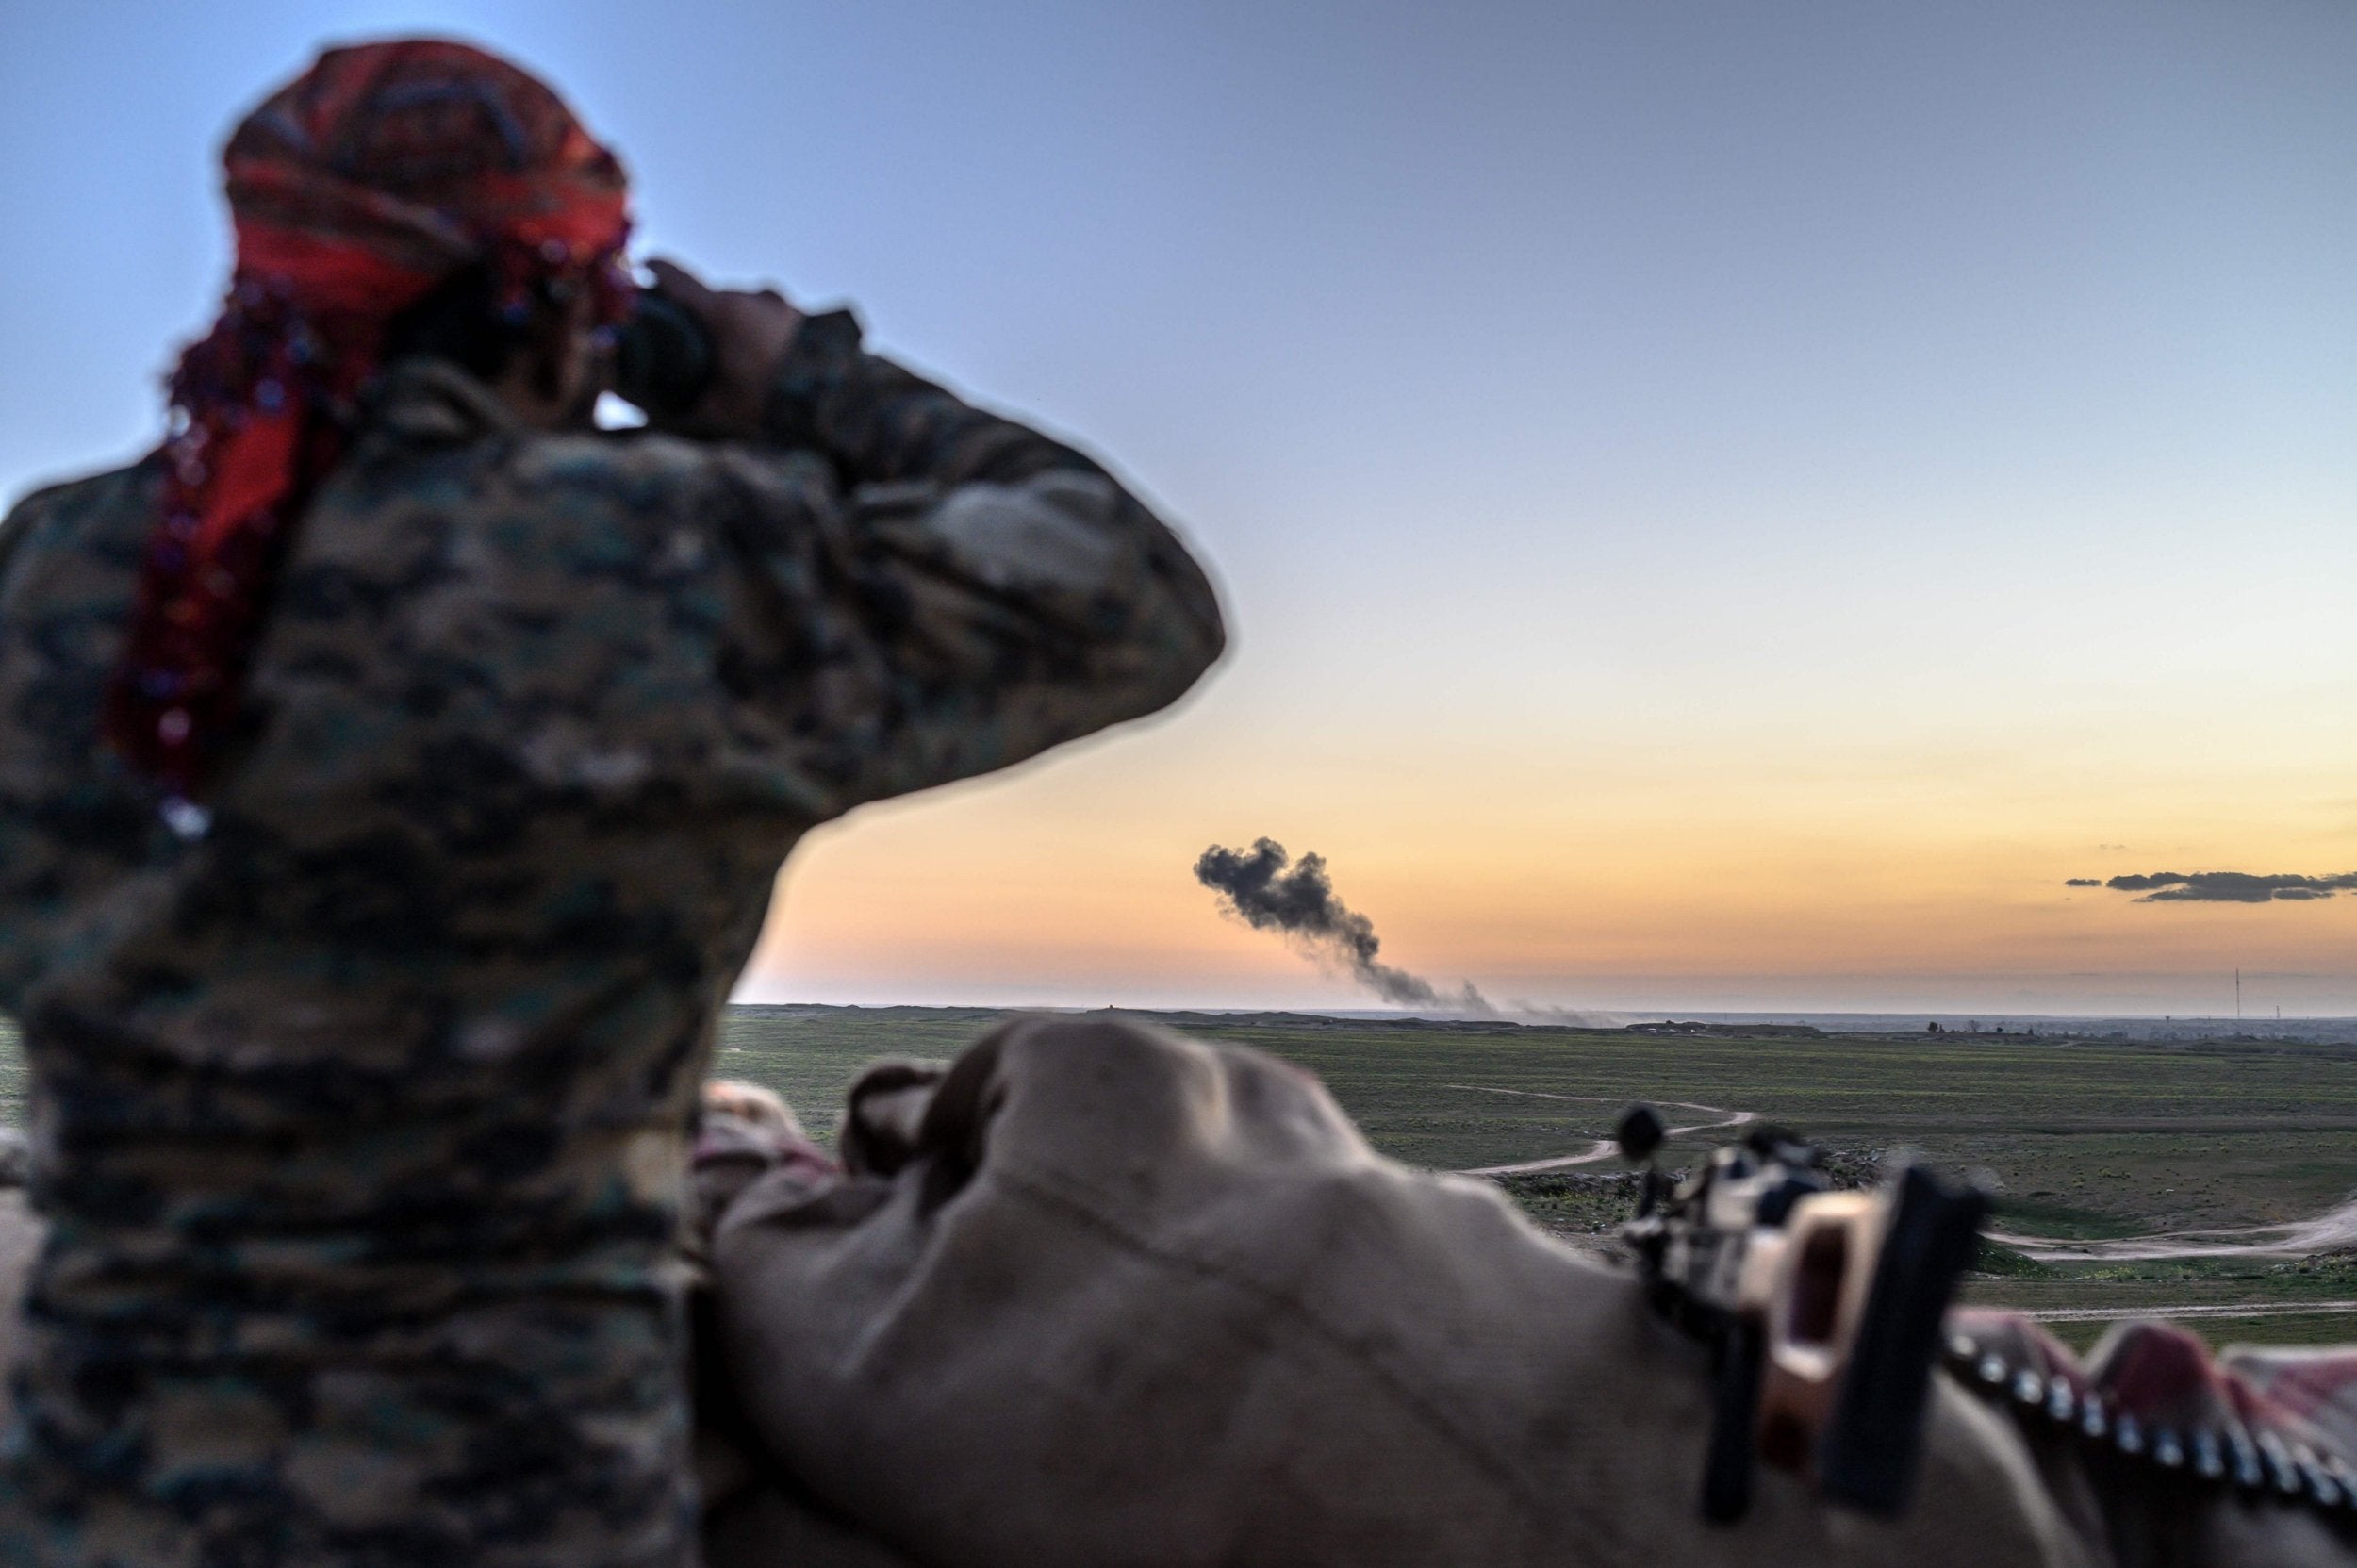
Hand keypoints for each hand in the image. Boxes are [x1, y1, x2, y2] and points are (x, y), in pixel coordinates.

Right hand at [643, 257, 802, 435]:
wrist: (835, 400)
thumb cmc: (772, 403)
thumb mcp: (722, 408)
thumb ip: (689, 402)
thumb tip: (658, 408)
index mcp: (723, 311)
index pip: (676, 276)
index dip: (655, 270)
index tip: (645, 267)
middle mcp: (752, 296)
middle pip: (714, 297)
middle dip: (705, 317)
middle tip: (701, 343)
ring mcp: (782, 302)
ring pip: (746, 305)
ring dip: (739, 324)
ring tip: (743, 357)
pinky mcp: (804, 313)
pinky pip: (772, 315)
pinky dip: (765, 329)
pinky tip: (769, 355)